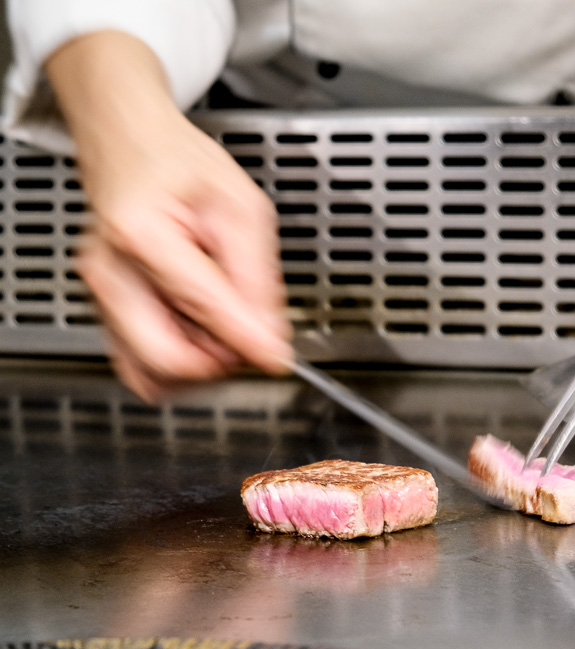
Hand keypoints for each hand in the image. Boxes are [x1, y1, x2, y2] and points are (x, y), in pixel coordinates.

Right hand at [45, 32, 292, 401]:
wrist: (131, 148)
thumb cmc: (177, 166)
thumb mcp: (242, 208)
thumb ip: (258, 278)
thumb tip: (270, 338)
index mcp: (142, 234)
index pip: (202, 308)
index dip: (247, 341)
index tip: (275, 357)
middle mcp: (111, 273)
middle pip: (166, 360)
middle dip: (216, 361)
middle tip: (245, 341)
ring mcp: (100, 298)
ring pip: (149, 375)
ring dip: (195, 367)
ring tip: (218, 331)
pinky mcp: (103, 315)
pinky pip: (138, 368)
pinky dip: (173, 367)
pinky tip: (194, 336)